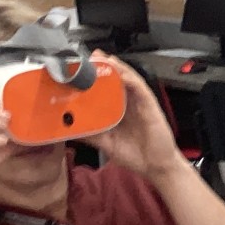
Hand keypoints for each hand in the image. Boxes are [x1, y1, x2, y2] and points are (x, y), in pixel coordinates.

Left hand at [85, 53, 184, 181]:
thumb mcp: (106, 144)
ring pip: (127, 78)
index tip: (79, 69)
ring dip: (115, 66)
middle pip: (115, 79)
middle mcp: (128, 103)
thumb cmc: (135, 155)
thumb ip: (91, 134)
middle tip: (89, 57)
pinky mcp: (149, 105)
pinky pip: (139, 87)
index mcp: (117, 111)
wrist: (156, 167)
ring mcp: (139, 102)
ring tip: (102, 58)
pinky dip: (129, 77)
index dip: (94, 78)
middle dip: (103, 66)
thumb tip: (68, 129)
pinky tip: (120, 71)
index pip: (104, 89)